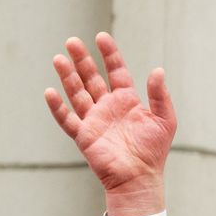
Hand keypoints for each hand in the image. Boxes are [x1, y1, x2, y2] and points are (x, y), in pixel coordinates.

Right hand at [44, 32, 175, 215]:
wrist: (140, 178)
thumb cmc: (154, 151)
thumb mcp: (165, 120)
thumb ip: (160, 95)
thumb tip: (157, 70)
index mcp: (127, 101)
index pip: (116, 71)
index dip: (109, 54)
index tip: (101, 37)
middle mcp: (108, 107)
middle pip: (92, 78)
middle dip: (82, 60)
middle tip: (72, 41)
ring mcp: (94, 120)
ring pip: (77, 93)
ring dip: (68, 77)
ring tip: (59, 59)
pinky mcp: (84, 136)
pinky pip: (67, 119)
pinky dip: (58, 107)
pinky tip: (51, 92)